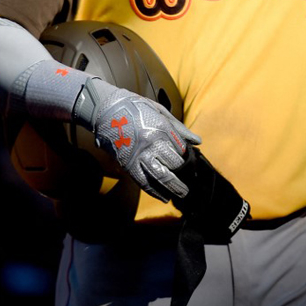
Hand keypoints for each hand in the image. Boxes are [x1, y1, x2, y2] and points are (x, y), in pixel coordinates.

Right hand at [75, 78, 200, 200]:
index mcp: (161, 128)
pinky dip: (155, 192)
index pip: (181, 149)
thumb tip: (198, 141)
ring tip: (182, 193)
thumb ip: (179, 128)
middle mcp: (152, 143)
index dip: (188, 158)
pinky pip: (143, 182)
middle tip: (192, 181)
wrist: (107, 109)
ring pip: (161, 176)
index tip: (191, 163)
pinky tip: (164, 197)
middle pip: (174, 165)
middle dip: (185, 175)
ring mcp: (139, 155)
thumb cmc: (136, 107)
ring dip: (173, 187)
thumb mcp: (160, 111)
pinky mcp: (128, 164)